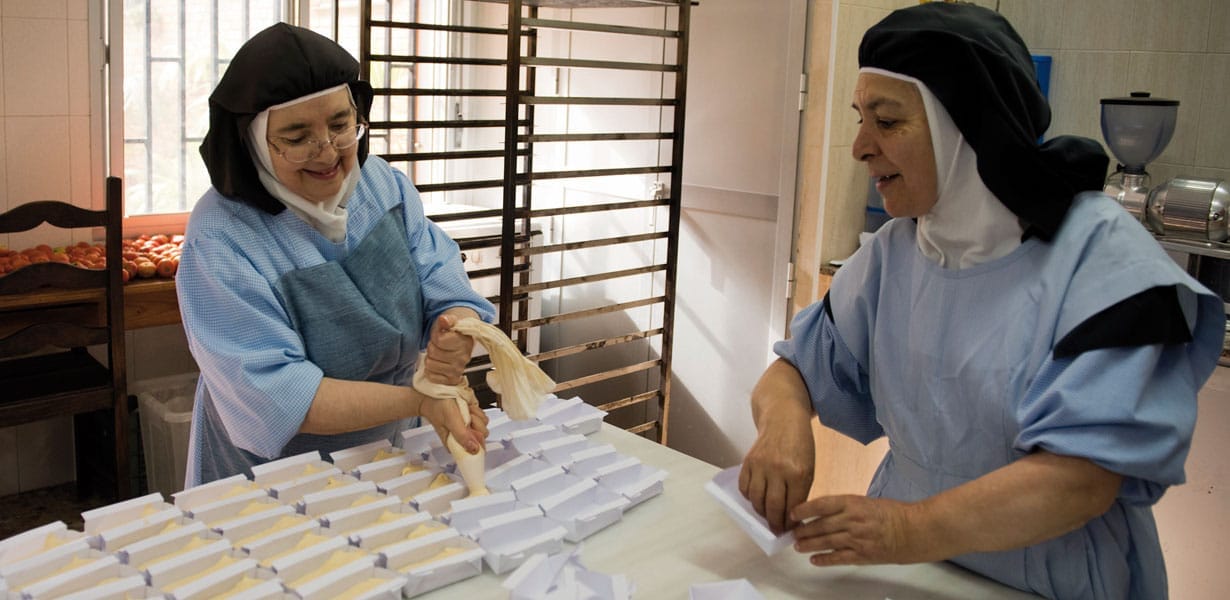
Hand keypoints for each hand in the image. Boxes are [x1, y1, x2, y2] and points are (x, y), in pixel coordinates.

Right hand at [420, 392, 488, 453]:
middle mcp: (463, 437)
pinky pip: (483, 417)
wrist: (435, 393)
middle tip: (465, 417)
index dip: (476, 440)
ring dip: (476, 415)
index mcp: (455, 444)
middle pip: (481, 436)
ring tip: (464, 411)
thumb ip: (462, 435)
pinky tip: (468, 408)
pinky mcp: (472, 418)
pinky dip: (477, 411)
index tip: (470, 429)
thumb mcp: (450, 421)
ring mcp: (468, 428)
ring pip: (483, 425)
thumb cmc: (437, 407)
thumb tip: (474, 449)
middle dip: (476, 424)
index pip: (474, 450)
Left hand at [424, 312, 475, 384]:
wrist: (460, 343)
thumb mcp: (449, 322)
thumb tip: (444, 320)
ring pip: (430, 365)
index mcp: (465, 342)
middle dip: (432, 347)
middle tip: (438, 346)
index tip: (440, 335)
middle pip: (433, 353)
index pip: (439, 340)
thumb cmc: (452, 333)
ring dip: (431, 359)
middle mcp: (464, 358)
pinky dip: (431, 371)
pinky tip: (438, 364)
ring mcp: (458, 371)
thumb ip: (446, 320)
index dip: (435, 336)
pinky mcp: (452, 380)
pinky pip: (432, 377)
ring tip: (438, 355)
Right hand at [738, 414, 814, 533]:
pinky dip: (749, 497)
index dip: (790, 522)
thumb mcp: (808, 468)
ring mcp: (760, 465)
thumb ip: (800, 491)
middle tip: (776, 530)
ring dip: (761, 512)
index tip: (788, 530)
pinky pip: (744, 487)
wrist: (783, 419)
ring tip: (766, 516)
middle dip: (774, 523)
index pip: (792, 506)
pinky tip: (756, 499)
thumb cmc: (800, 445)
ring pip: (756, 499)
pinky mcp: (748, 461)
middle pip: (772, 506)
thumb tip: (791, 516)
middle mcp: (778, 470)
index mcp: (798, 473)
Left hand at [791, 494, 920, 565]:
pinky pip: (838, 558)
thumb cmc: (893, 514)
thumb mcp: (866, 502)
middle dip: (803, 530)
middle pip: (820, 525)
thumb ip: (845, 507)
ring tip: (798, 546)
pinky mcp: (862, 554)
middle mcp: (852, 519)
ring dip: (809, 544)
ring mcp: (857, 538)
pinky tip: (814, 560)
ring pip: (826, 541)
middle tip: (792, 532)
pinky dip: (824, 559)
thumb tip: (823, 513)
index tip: (793, 513)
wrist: (914, 530)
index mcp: (853, 502)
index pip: (821, 504)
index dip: (804, 509)